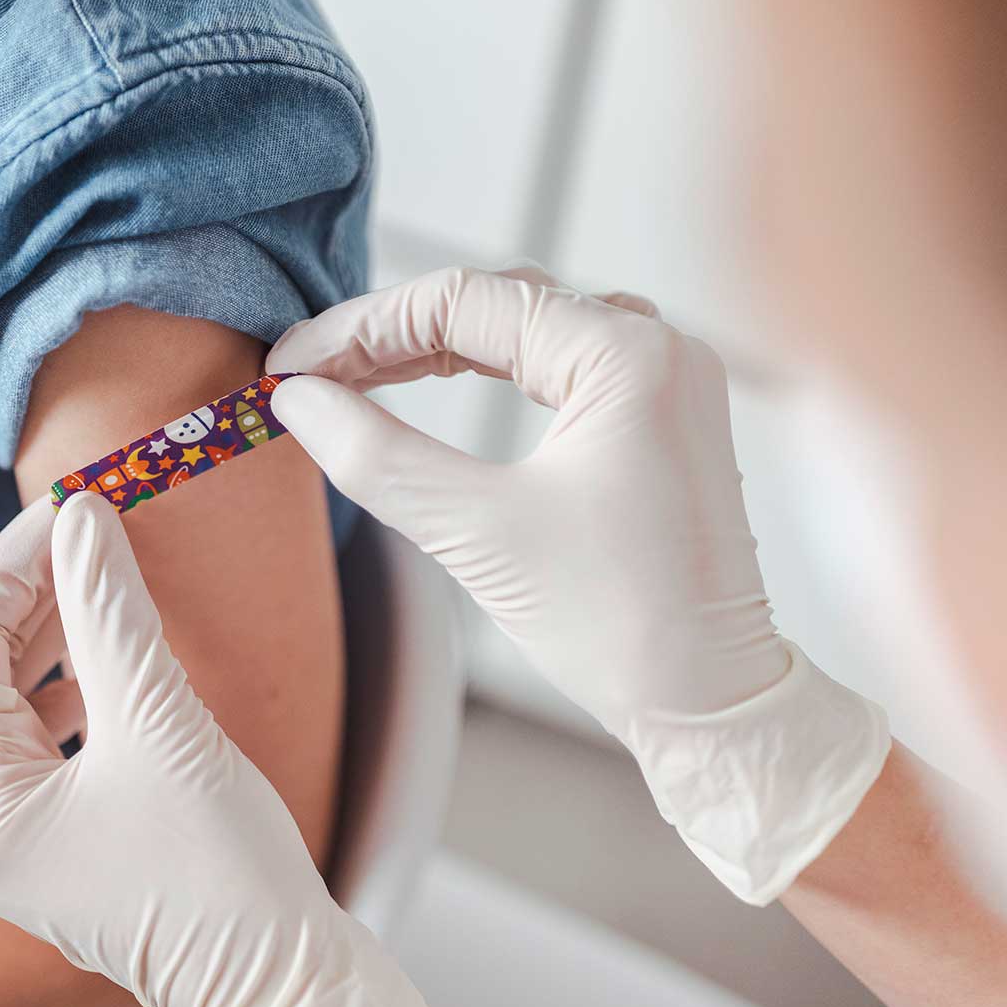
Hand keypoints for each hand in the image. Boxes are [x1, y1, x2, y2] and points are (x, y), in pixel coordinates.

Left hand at [0, 497, 447, 1006]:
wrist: (280, 979)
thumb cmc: (221, 872)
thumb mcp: (160, 722)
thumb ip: (110, 611)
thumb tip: (80, 516)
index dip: (13, 562)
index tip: (74, 508)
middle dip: (37, 593)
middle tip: (98, 530)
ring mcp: (17, 840)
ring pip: (13, 702)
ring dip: (59, 634)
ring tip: (111, 581)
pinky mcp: (61, 843)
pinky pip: (47, 741)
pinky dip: (79, 686)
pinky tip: (123, 654)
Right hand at [267, 265, 890, 903]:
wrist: (716, 705)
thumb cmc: (619, 627)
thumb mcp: (478, 535)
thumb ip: (378, 455)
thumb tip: (298, 399)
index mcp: (628, 357)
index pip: (464, 302)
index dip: (361, 328)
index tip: (289, 365)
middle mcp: (658, 346)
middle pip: (495, 301)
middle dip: (393, 333)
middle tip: (308, 373)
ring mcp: (665, 378)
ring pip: (526, 325)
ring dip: (438, 343)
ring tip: (356, 374)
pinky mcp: (659, 416)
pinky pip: (559, 361)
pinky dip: (489, 367)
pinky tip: (433, 382)